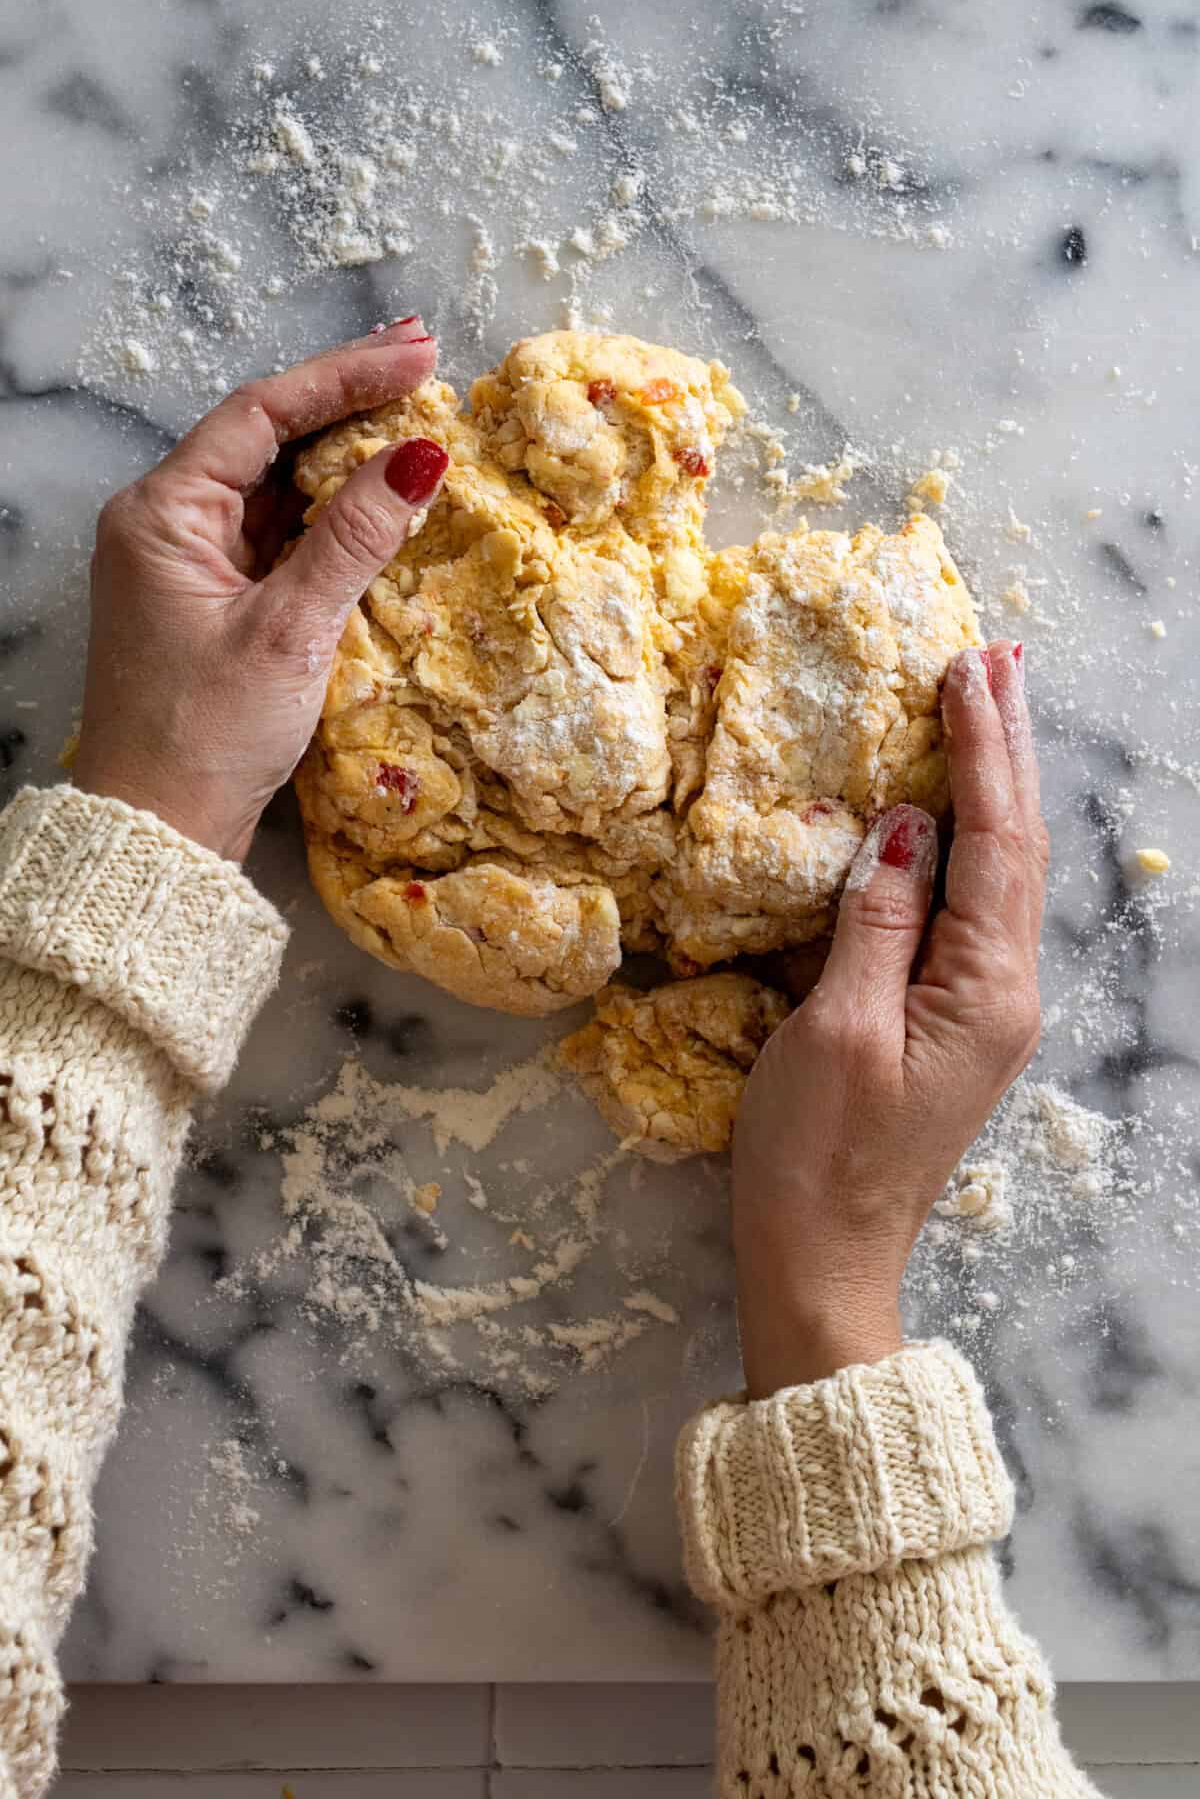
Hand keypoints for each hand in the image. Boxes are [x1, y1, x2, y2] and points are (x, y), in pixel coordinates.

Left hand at [72, 319, 447, 860]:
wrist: (161, 831)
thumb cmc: (205, 735)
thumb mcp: (289, 632)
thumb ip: (353, 539)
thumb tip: (419, 457)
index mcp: (162, 514)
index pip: (260, 413)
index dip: (343, 375)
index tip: (416, 351)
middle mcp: (167, 525)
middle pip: (266, 437)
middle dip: (347, 399)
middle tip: (424, 359)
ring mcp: (190, 563)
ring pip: (276, 484)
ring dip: (344, 455)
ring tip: (418, 416)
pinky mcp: (216, 602)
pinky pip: (280, 536)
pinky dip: (332, 515)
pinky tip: (381, 499)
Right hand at [732, 641, 1048, 1396]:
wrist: (824, 1260)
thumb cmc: (817, 1155)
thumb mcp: (835, 1029)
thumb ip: (875, 919)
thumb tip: (902, 825)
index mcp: (986, 989)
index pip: (996, 839)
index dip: (981, 747)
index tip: (966, 665)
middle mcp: (1005, 992)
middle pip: (1018, 845)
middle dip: (1006, 746)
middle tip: (996, 655)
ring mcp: (984, 1010)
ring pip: (1000, 873)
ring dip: (993, 784)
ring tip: (986, 706)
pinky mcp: (953, 1024)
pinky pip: (971, 909)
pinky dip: (967, 841)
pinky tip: (952, 813)